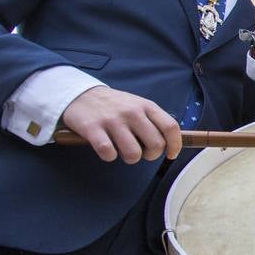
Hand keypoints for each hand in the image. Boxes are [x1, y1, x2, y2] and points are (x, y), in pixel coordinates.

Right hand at [60, 86, 181, 162]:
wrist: (80, 95)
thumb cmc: (114, 106)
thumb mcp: (138, 105)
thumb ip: (153, 121)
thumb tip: (171, 143)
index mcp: (146, 106)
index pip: (170, 127)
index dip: (175, 145)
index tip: (171, 155)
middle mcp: (132, 112)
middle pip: (156, 145)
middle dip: (151, 156)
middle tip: (142, 153)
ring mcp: (112, 120)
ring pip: (133, 154)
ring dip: (130, 158)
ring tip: (123, 151)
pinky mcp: (93, 129)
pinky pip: (109, 153)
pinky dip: (109, 157)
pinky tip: (107, 150)